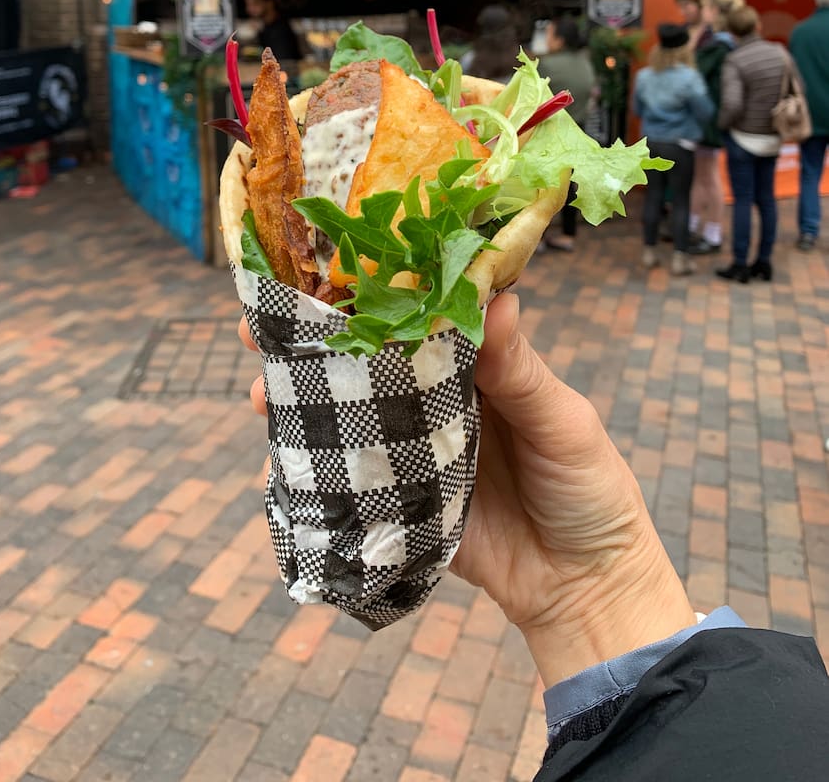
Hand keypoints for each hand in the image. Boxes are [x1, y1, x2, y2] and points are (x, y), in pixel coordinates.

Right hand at [241, 298, 694, 687]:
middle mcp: (438, 397)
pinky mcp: (401, 499)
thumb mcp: (563, 423)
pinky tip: (277, 449)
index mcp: (479, 364)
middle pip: (370, 356)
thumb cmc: (590, 489)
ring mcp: (414, 448)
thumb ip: (523, 370)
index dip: (375, 288)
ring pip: (350, 410)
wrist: (584, 587)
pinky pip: (351, 475)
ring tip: (261, 386)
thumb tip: (498, 298)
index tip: (328, 264)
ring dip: (303, 395)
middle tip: (262, 323)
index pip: (420, 312)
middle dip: (316, 337)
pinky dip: (314, 461)